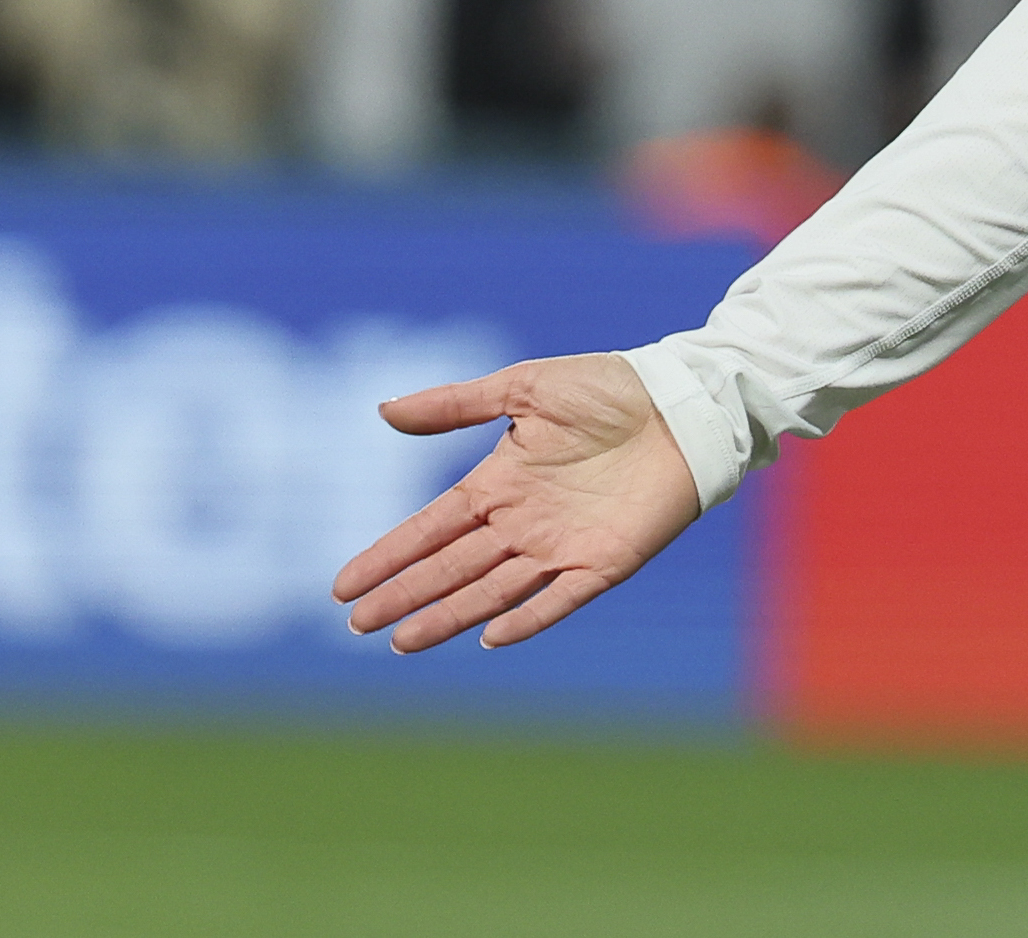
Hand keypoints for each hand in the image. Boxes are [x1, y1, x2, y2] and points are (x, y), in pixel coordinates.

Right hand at [331, 352, 702, 651]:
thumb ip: (457, 405)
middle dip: (404, 595)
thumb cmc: (610, 388)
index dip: (389, 556)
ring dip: (450, 615)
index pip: (431, 528)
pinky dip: (528, 619)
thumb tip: (383, 411)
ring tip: (402, 640)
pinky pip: (560, 598)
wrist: (685, 401)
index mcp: (500, 482)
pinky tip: (490, 637)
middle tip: (357, 625)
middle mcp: (524, 521)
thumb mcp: (526, 387)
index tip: (343, 587)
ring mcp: (562, 545)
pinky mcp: (606, 561)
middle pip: (451, 567)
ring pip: (493, 591)